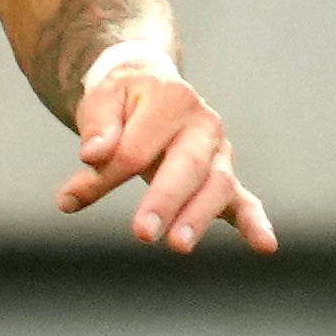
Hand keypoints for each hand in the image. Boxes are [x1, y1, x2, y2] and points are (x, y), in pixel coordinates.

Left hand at [55, 67, 276, 254]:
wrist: (150, 89)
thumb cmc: (123, 101)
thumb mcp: (103, 100)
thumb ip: (97, 125)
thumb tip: (93, 154)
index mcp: (173, 99)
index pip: (138, 147)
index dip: (104, 175)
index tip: (70, 198)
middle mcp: (205, 124)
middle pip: (188, 165)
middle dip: (164, 200)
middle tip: (142, 232)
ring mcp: (219, 153)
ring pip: (216, 186)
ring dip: (197, 217)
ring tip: (176, 245)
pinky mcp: (224, 178)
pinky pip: (244, 202)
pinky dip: (254, 224)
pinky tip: (265, 246)